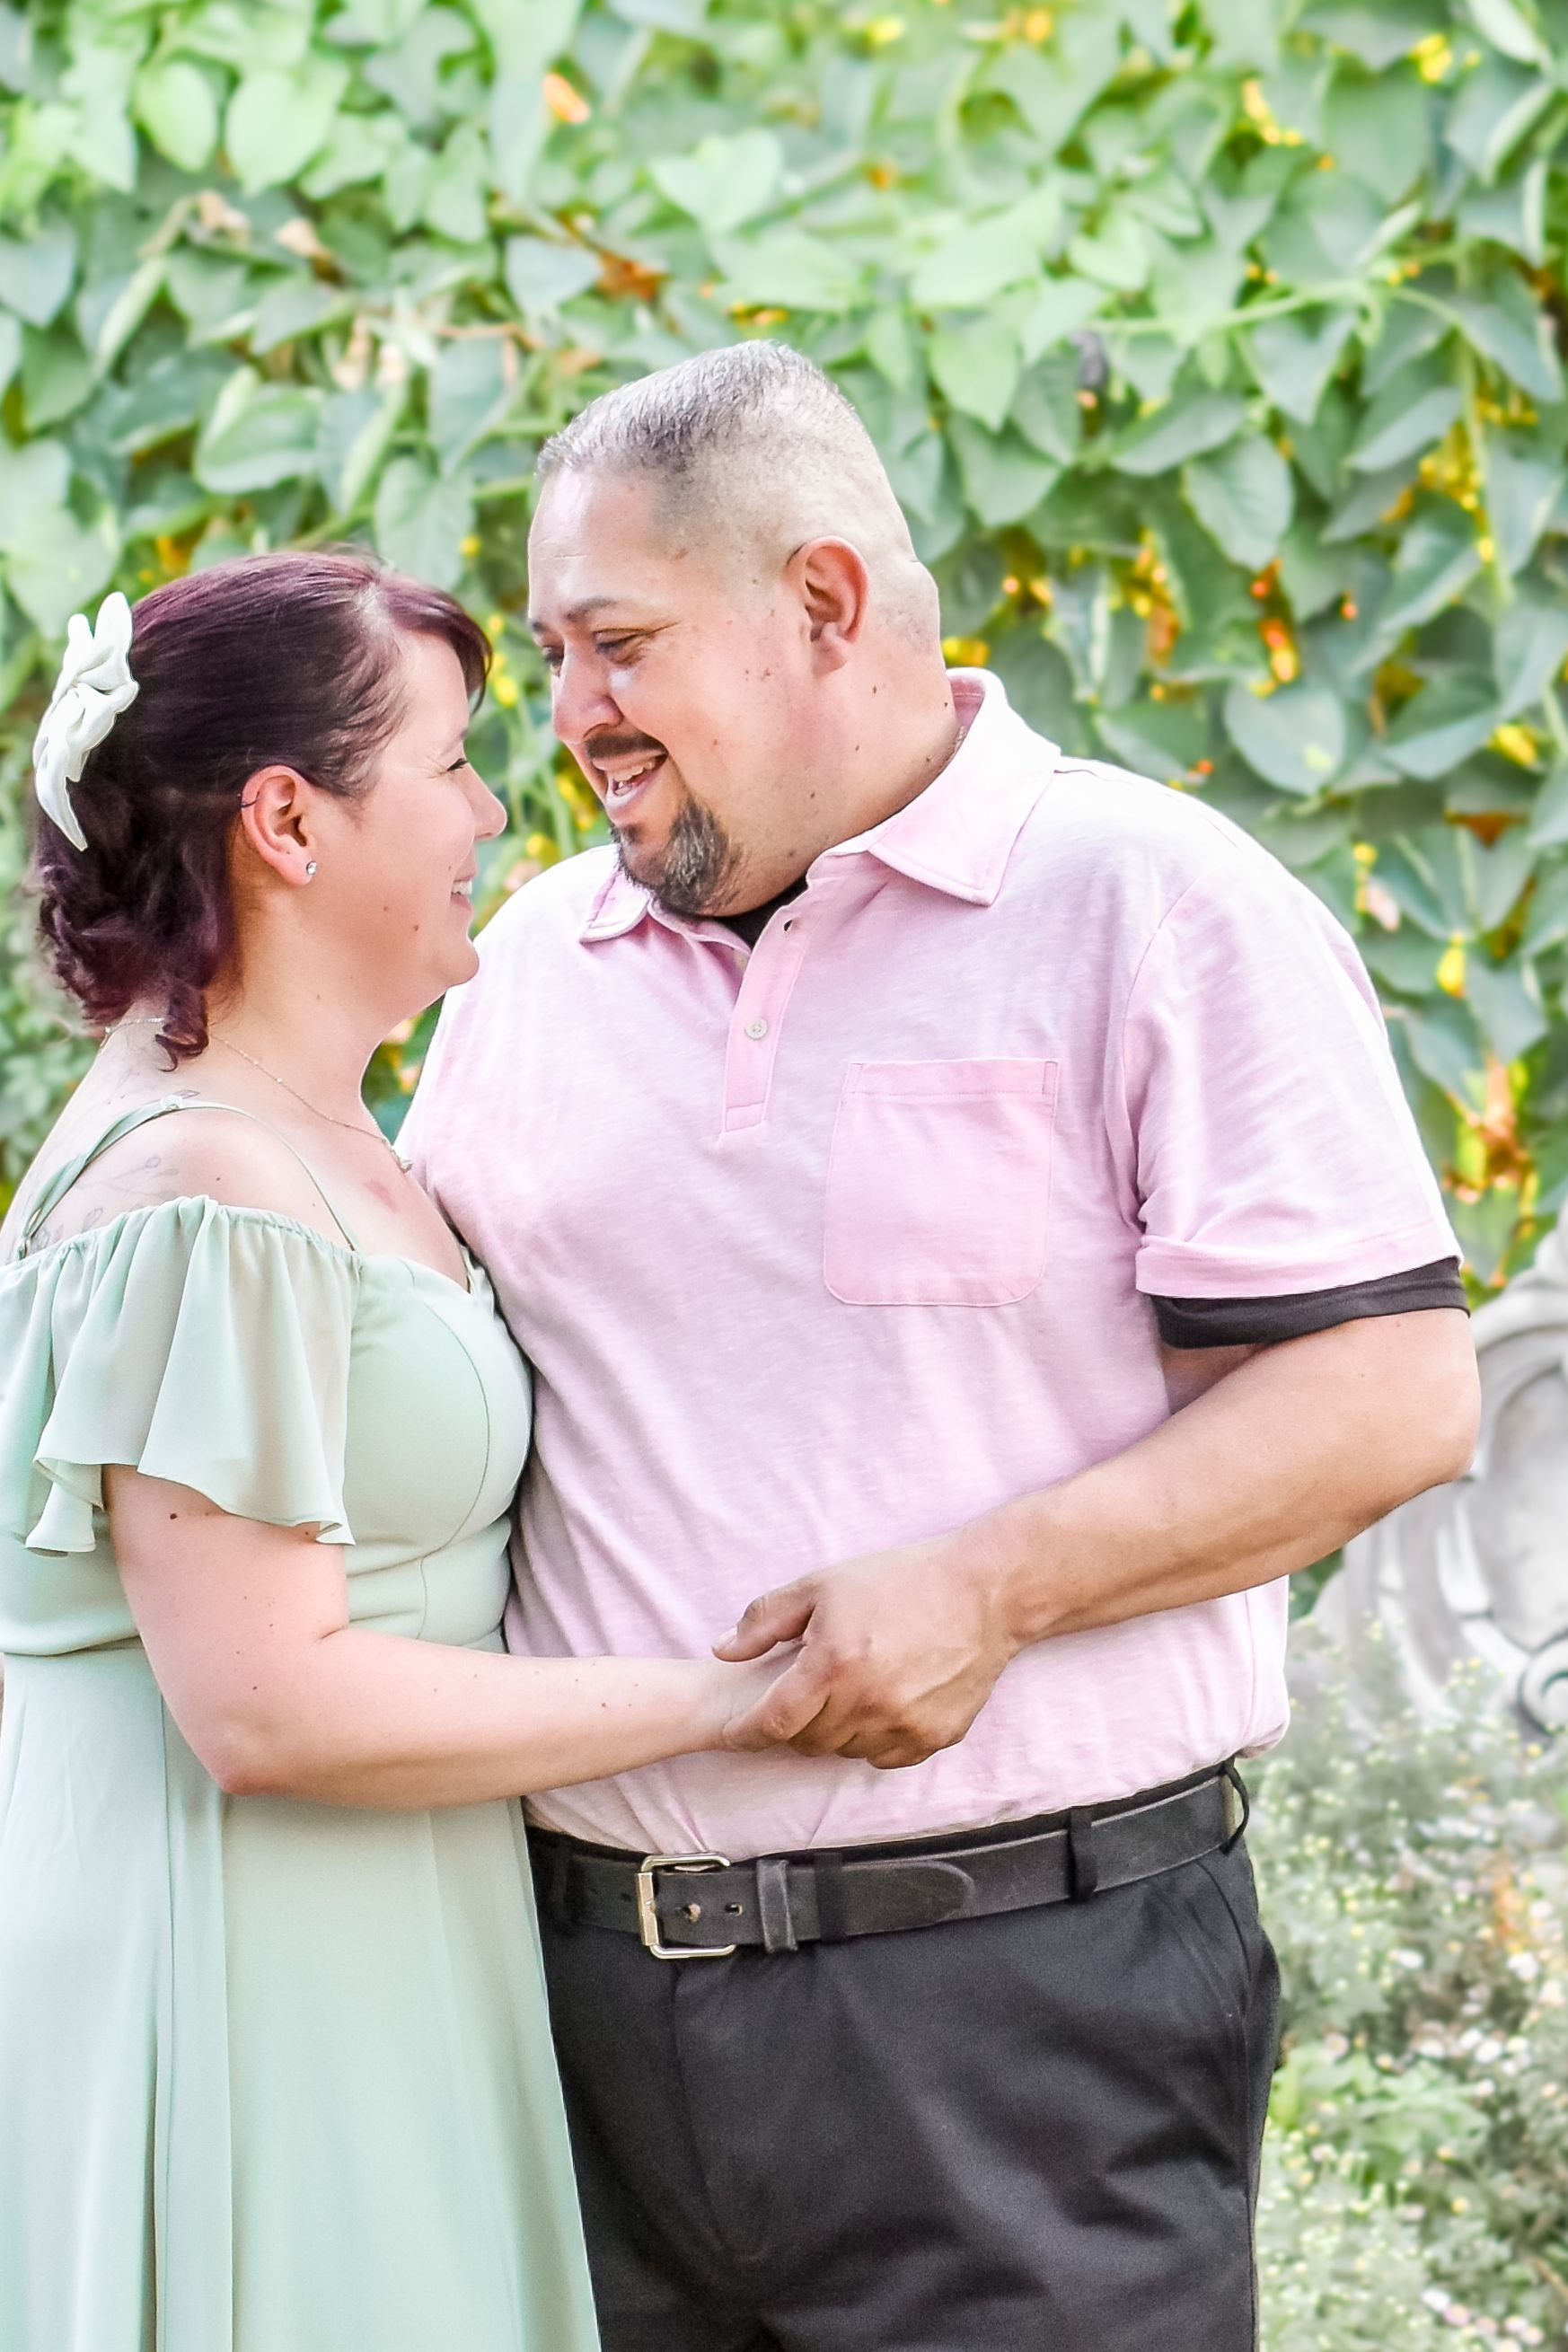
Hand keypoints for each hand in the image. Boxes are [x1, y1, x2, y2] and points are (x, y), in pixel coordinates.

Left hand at [712, 1535, 1018, 1768]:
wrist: (983, 1591)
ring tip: (848, 1690)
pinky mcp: (935, 1736)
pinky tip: (882, 1702)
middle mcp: (868, 1702)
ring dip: (835, 1730)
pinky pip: (885, 1755)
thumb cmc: (900, 1580)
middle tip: (807, 1691)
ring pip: (845, 1750)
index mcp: (833, 1664)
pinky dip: (874, 1737)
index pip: (772, 1722)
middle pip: (807, 1741)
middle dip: (795, 1723)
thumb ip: (765, 1619)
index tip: (735, 1733)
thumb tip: (722, 1650)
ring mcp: (904, 1724)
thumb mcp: (822, 1584)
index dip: (746, 1733)